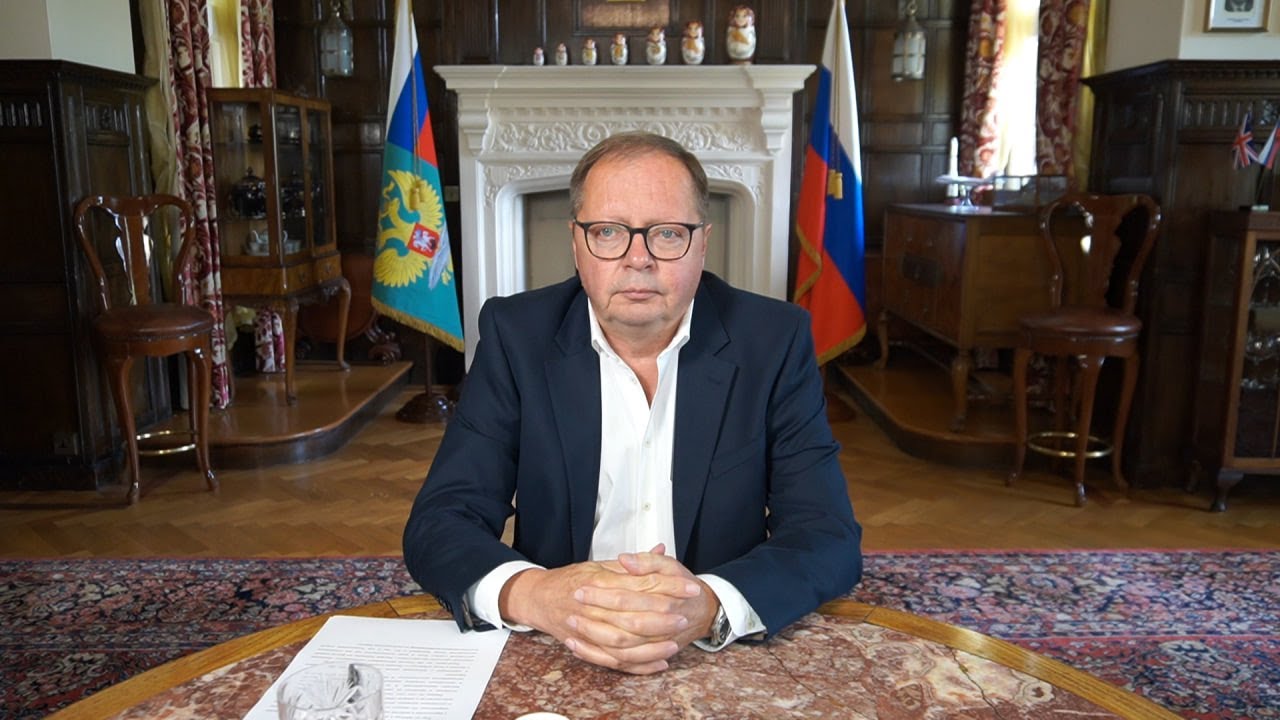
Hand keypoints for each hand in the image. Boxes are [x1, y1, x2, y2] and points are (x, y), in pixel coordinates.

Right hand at [497, 546, 716, 673]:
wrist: (538, 598)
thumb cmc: (572, 580)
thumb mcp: (600, 565)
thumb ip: (633, 562)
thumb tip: (661, 549)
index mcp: (598, 582)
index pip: (639, 585)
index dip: (667, 587)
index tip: (689, 587)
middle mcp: (592, 608)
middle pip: (631, 618)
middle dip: (661, 619)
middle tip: (683, 617)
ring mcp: (586, 631)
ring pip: (623, 644)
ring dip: (651, 646)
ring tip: (674, 643)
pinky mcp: (585, 648)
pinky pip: (614, 662)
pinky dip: (637, 665)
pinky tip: (658, 663)